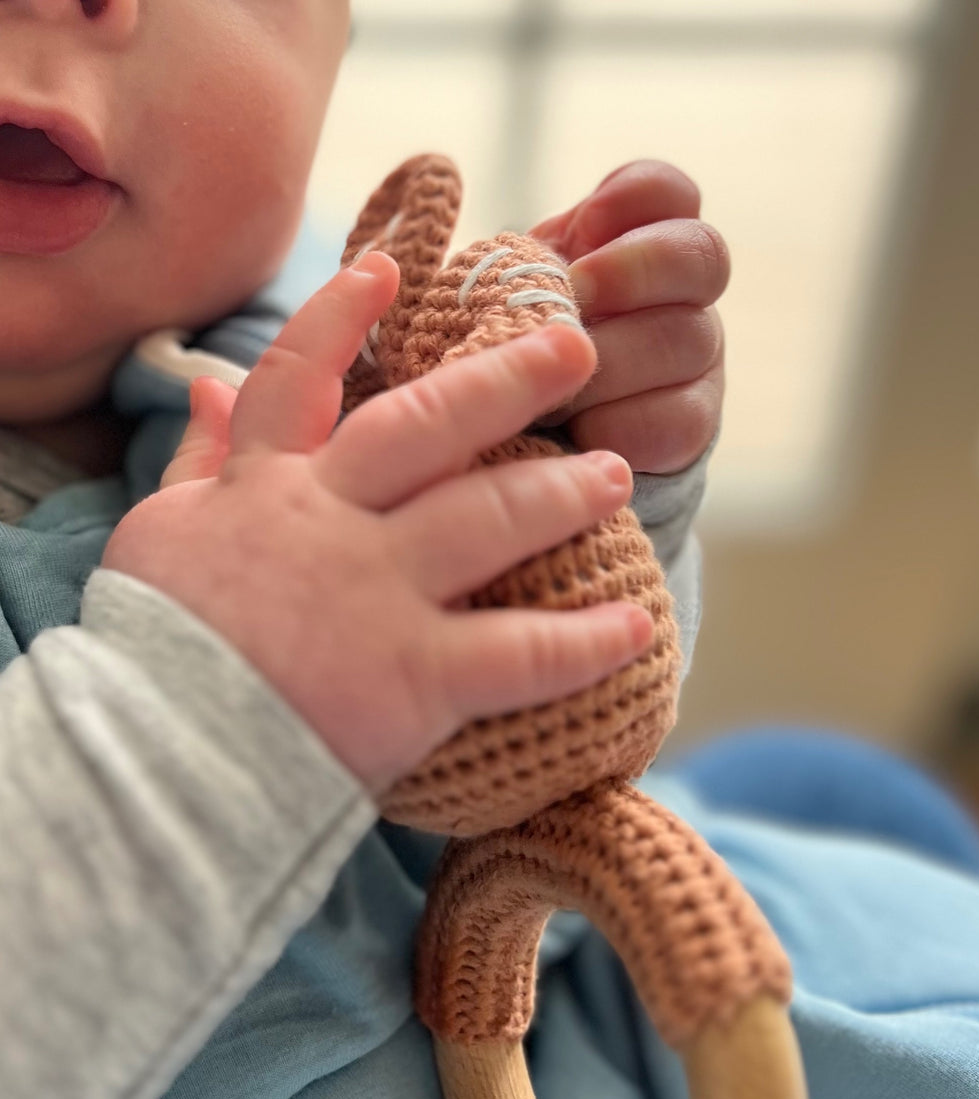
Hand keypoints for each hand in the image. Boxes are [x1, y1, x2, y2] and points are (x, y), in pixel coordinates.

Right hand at [102, 254, 652, 795]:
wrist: (156, 755)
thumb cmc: (150, 651)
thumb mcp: (155, 536)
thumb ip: (195, 462)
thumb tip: (207, 387)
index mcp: (265, 489)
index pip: (301, 378)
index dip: (343, 318)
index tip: (391, 272)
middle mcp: (332, 522)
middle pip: (428, 427)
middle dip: (505, 380)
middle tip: (576, 350)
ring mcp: (379, 594)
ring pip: (491, 519)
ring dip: (562, 492)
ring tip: (616, 474)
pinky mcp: (416, 676)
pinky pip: (520, 653)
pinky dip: (585, 643)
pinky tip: (637, 629)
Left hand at [531, 160, 727, 475]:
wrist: (539, 437)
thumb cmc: (521, 349)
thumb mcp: (513, 296)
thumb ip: (523, 263)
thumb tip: (522, 262)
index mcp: (642, 241)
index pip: (668, 191)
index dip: (634, 195)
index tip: (585, 223)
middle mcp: (688, 293)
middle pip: (699, 257)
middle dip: (631, 272)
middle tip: (574, 298)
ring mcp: (701, 359)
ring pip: (684, 339)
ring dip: (609, 361)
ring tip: (550, 385)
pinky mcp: (693, 425)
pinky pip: (672, 418)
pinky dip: (613, 423)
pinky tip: (573, 431)